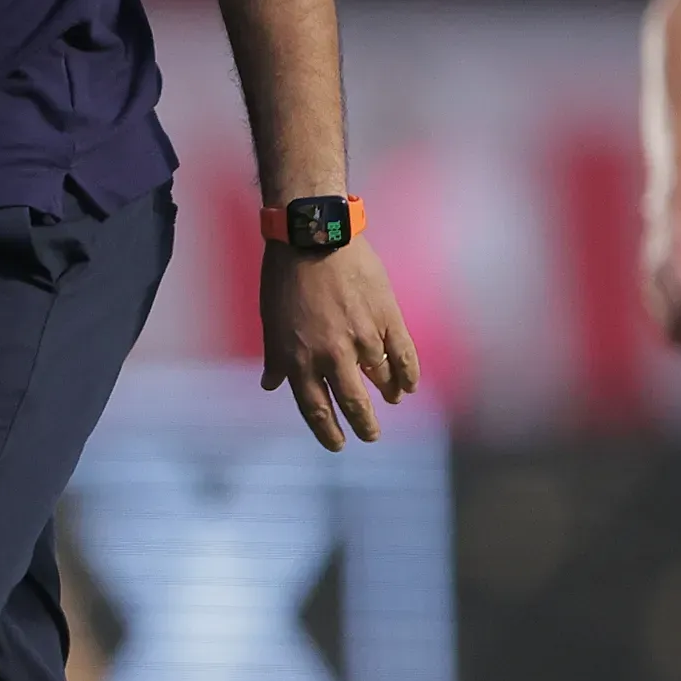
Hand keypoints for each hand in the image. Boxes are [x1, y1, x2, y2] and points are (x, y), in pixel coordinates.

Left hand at [261, 244, 420, 450]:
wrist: (313, 236)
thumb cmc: (285, 276)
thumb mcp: (271, 320)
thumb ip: (275, 357)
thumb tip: (271, 384)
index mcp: (299, 360)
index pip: (316, 409)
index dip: (328, 432)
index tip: (338, 444)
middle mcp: (331, 356)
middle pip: (353, 404)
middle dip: (364, 425)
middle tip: (371, 436)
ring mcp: (362, 339)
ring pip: (381, 380)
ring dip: (388, 395)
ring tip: (391, 400)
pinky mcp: (387, 319)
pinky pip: (404, 357)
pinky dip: (409, 375)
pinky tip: (409, 385)